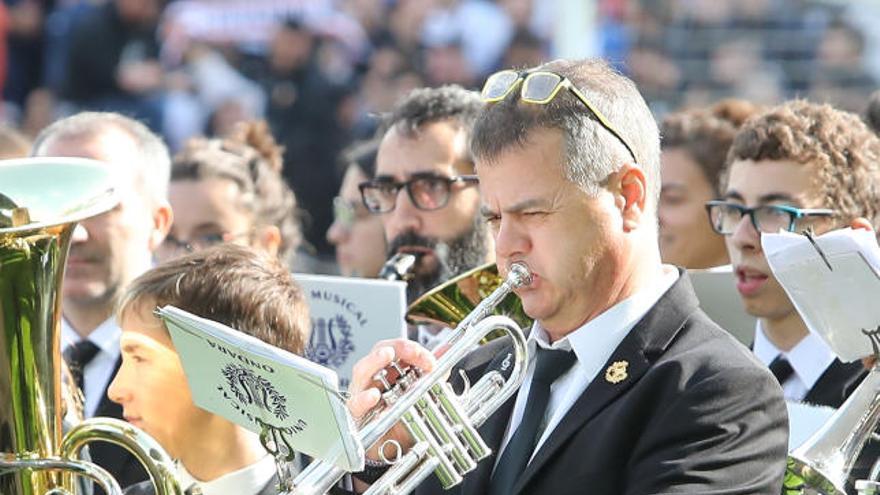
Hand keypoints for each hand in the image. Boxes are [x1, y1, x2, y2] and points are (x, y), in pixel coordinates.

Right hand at [348, 338, 435, 460]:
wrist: (390, 451)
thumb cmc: (400, 420)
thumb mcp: (420, 397)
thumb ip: (431, 376)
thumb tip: (446, 354)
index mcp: (390, 371)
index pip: (398, 349)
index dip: (413, 349)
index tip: (431, 361)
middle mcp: (375, 378)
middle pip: (378, 352)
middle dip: (396, 348)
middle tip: (412, 350)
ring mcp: (362, 393)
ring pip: (362, 371)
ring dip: (374, 361)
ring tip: (386, 355)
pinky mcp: (355, 414)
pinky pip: (355, 404)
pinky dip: (363, 399)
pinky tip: (373, 396)